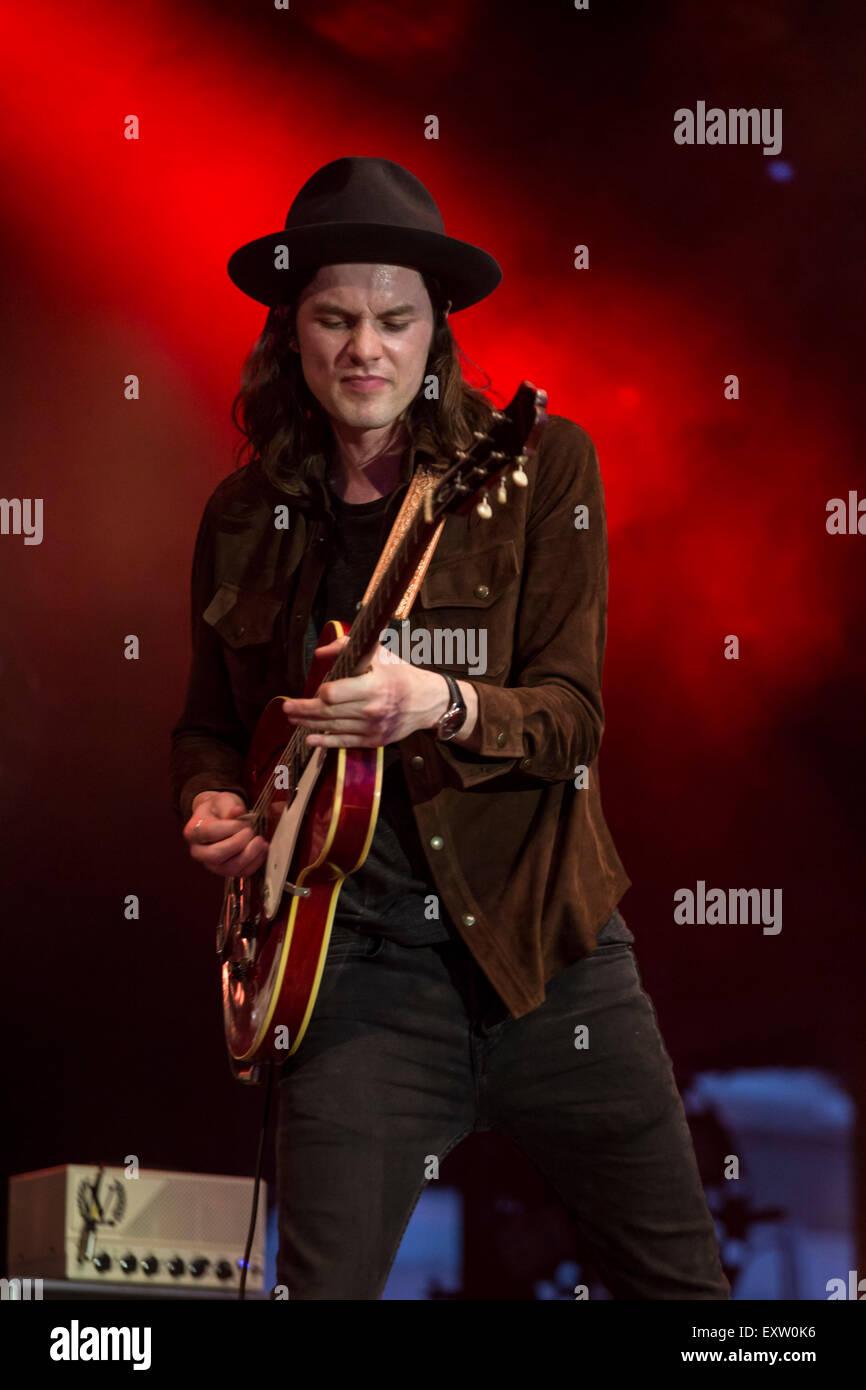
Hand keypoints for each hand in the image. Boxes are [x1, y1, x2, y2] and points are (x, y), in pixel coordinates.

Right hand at [183, 790, 268, 877]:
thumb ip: (229, 806)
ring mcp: (211, 864)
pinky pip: (241, 873)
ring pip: (229, 868)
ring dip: (249, 855)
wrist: (219, 818)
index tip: (243, 821)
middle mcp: (198, 851)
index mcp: (192, 832)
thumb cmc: (219, 809)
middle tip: (250, 831)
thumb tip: (238, 811)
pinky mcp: (225, 871)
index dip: (230, 827)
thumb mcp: (222, 801)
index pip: (209, 833)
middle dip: (238, 843)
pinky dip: (255, 862)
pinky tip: (262, 849)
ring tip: (260, 841)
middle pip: (216, 855)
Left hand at [283, 635, 450, 747]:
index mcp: (373, 686)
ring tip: (294, 719)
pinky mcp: (374, 740)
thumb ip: (348, 649)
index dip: (321, 692)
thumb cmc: (402, 675)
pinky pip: (345, 742)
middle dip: (304, 710)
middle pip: (328, 713)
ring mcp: (372, 727)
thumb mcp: (380, 655)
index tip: (315, 689)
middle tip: (287, 708)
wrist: (429, 702)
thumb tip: (321, 653)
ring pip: (333, 728)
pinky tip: (311, 739)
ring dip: (309, 724)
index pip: (335, 694)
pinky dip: (325, 742)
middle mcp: (371, 709)